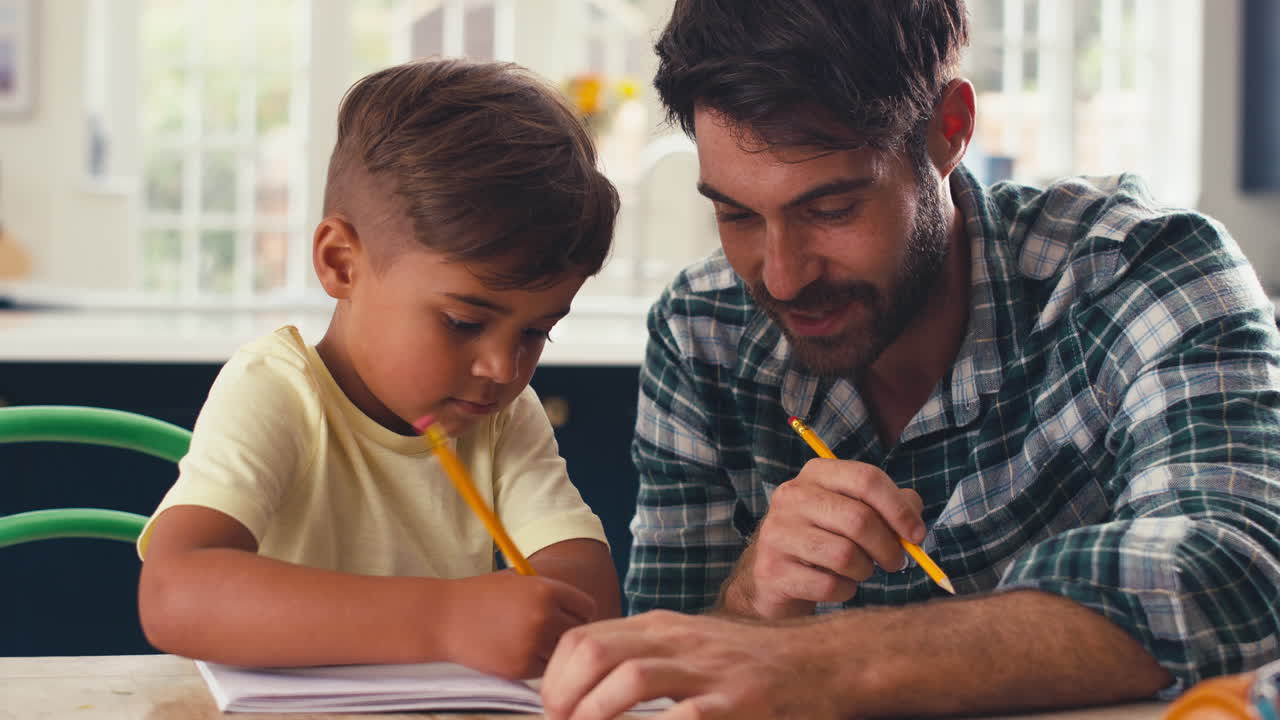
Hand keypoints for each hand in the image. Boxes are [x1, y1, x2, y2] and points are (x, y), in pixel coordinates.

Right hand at [442, 572, 595, 678]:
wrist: (444, 617)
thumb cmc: (482, 596)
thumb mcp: (519, 582)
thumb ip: (551, 594)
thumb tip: (585, 612)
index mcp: (546, 589)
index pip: (586, 607)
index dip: (578, 612)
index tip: (568, 616)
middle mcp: (544, 615)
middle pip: (578, 631)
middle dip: (567, 631)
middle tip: (550, 631)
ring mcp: (532, 643)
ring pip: (562, 653)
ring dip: (553, 650)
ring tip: (532, 641)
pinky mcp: (520, 667)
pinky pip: (544, 669)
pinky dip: (537, 663)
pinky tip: (520, 651)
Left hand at [541, 610, 841, 719]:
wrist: (825, 663)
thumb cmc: (752, 664)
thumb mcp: (693, 645)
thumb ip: (646, 656)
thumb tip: (587, 686)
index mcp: (663, 629)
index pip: (585, 637)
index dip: (555, 677)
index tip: (552, 711)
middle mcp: (680, 642)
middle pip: (596, 652)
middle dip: (564, 697)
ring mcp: (710, 673)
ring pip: (631, 679)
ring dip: (596, 714)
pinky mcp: (739, 705)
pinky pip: (685, 718)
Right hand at [720, 458, 924, 618]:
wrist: (772, 578)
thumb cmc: (824, 540)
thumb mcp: (853, 513)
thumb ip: (889, 507)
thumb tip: (914, 517)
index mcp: (816, 474)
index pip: (866, 479)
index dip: (899, 509)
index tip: (917, 536)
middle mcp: (792, 496)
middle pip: (859, 519)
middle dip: (889, 548)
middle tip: (895, 562)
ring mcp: (778, 532)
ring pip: (845, 555)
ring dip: (864, 570)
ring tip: (859, 570)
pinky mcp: (773, 570)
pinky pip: (829, 586)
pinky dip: (844, 591)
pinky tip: (837, 585)